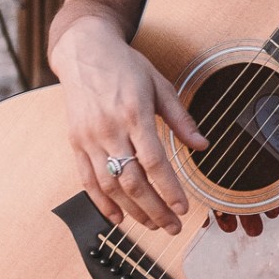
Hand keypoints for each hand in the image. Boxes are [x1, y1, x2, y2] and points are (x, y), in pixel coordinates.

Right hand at [55, 18, 210, 233]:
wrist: (84, 51)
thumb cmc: (126, 67)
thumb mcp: (160, 85)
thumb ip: (181, 118)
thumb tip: (203, 146)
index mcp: (134, 113)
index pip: (153, 162)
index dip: (168, 189)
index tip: (183, 208)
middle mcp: (109, 129)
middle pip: (132, 181)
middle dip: (154, 210)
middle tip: (172, 227)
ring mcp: (89, 138)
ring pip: (109, 186)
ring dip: (131, 211)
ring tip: (151, 225)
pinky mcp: (76, 143)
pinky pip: (87, 180)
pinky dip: (101, 204)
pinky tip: (117, 218)